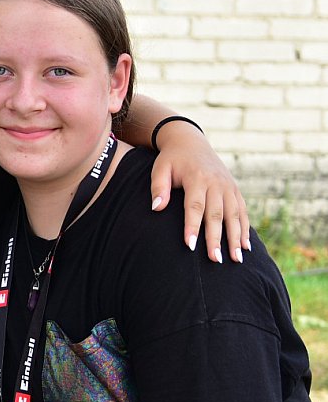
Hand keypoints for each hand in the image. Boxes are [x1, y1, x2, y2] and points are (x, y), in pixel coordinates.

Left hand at [150, 122, 249, 263]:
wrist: (190, 142)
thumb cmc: (171, 159)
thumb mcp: (160, 168)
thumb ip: (158, 188)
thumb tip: (156, 208)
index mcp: (197, 178)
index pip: (195, 206)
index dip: (193, 227)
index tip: (190, 246)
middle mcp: (216, 183)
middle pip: (216, 214)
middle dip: (216, 239)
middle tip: (215, 260)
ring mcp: (228, 186)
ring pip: (234, 215)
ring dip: (235, 238)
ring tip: (236, 260)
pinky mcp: (234, 189)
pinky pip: (242, 211)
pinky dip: (245, 229)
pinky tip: (245, 247)